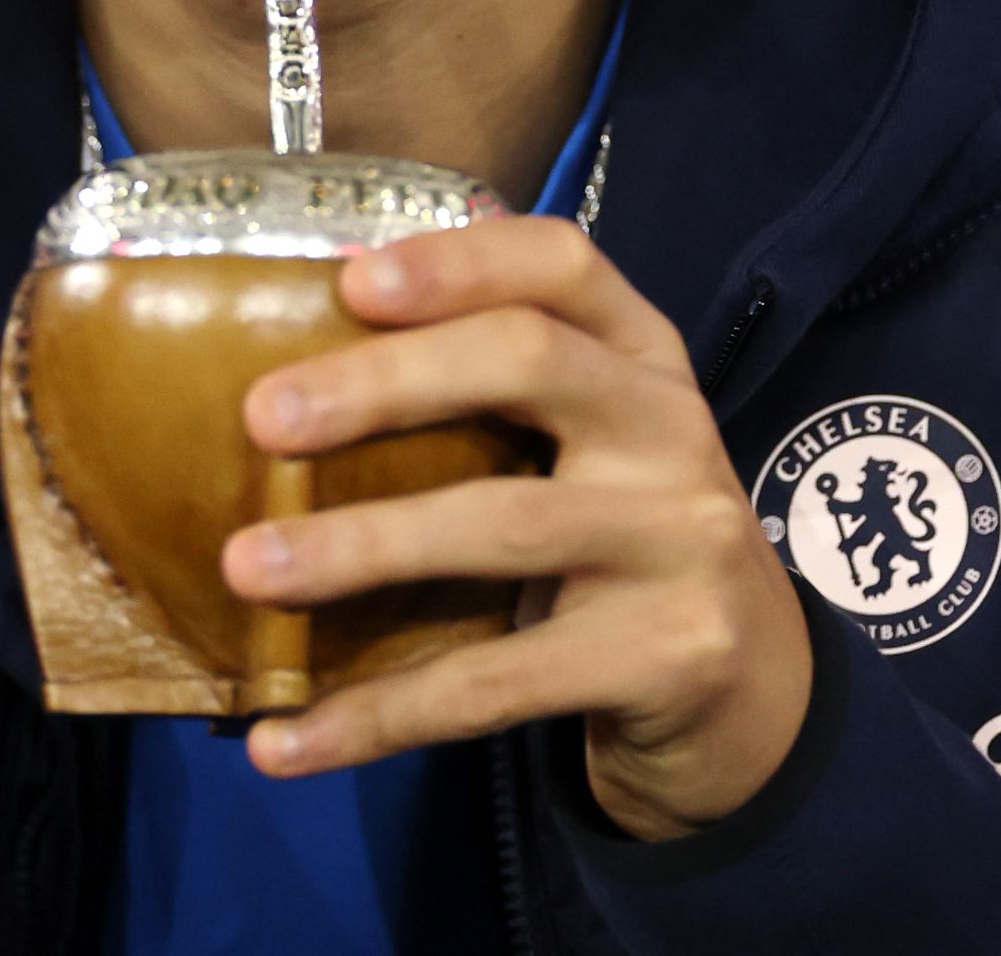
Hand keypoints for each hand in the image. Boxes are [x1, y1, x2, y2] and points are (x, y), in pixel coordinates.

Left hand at [221, 216, 812, 839]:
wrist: (751, 691)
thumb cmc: (620, 539)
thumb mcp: (589, 444)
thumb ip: (489, 396)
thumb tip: (294, 367)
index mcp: (642, 355)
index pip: (562, 264)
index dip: (458, 261)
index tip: (350, 282)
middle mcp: (672, 428)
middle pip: (529, 362)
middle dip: (385, 382)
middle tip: (263, 418)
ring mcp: (683, 541)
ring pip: (505, 525)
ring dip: (362, 545)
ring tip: (249, 568)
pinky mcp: (669, 655)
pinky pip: (498, 682)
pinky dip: (380, 713)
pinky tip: (287, 741)